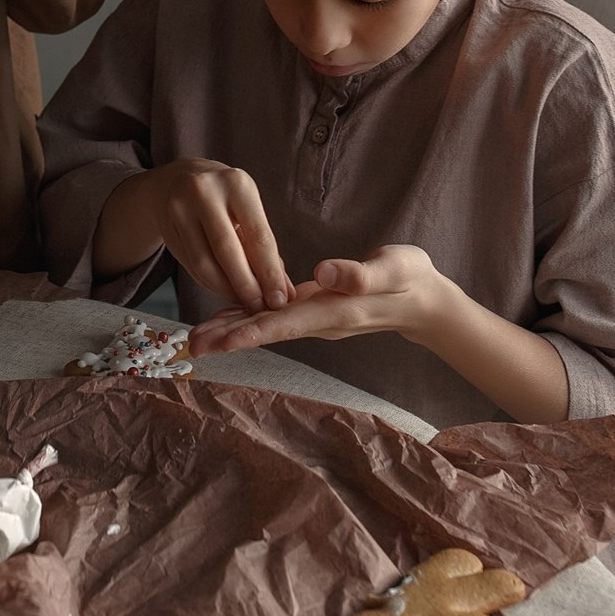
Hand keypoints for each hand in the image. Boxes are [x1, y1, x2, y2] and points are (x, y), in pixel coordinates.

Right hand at [110, 158, 293, 313]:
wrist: (176, 180)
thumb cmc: (223, 199)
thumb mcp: (247, 211)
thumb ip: (266, 251)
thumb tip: (286, 293)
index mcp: (237, 184)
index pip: (259, 236)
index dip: (270, 273)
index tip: (280, 300)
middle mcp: (205, 192)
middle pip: (228, 251)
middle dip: (247, 286)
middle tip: (260, 308)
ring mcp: (181, 208)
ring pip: (205, 263)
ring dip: (227, 290)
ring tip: (244, 303)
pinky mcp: (167, 227)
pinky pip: (191, 266)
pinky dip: (211, 284)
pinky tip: (224, 291)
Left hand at [187, 244, 448, 354]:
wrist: (425, 300)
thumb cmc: (411, 279)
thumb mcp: (394, 269)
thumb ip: (361, 273)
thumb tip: (324, 273)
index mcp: (333, 311)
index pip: (284, 324)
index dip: (250, 332)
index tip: (219, 342)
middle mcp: (318, 321)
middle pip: (266, 331)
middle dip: (228, 338)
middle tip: (189, 345)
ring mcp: (315, 317)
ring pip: (266, 326)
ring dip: (231, 331)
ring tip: (195, 338)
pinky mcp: (314, 307)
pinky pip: (274, 317)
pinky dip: (249, 319)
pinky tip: (226, 318)